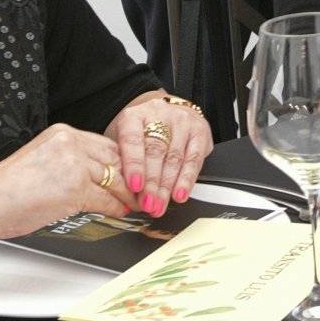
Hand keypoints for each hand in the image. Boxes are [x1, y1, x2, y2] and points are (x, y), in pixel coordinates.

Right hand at [0, 124, 131, 239]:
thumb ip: (68, 160)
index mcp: (62, 133)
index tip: (133, 171)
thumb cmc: (9, 188)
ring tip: (138, 202)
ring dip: (129, 193)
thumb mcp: (42, 159)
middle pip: (115, 158)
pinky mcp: (75, 188)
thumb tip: (92, 174)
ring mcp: (73, 165)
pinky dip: (117, 207)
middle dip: (132, 176)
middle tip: (144, 188)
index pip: (104, 144)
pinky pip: (106, 198)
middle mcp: (70, 144)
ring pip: (114, 178)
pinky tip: (122, 211)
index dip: (123, 161)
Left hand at [109, 94, 213, 215]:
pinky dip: (187, 180)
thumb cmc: (140, 132)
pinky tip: (179, 194)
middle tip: (147, 204)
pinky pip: (194, 159)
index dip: (134, 164)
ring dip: (167, 187)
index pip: (133, 140)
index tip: (134, 186)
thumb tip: (119, 192)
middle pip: (156, 151)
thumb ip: (120, 161)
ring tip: (160, 205)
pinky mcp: (200, 130)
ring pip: (175, 158)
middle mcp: (160, 114)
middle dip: (152, 183)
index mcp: (134, 116)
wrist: (165, 115)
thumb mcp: (121, 140)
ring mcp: (182, 121)